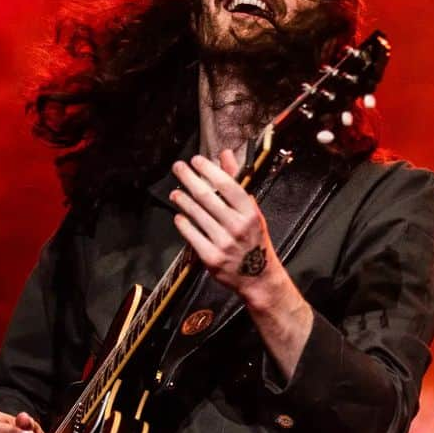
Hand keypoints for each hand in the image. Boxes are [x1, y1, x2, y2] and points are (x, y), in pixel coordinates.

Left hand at [170, 151, 286, 305]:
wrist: (258, 277)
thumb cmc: (254, 239)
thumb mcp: (252, 210)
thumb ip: (237, 182)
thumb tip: (225, 154)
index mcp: (250, 212)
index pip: (227, 185)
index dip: (209, 170)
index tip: (196, 160)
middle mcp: (238, 226)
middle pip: (207, 197)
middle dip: (189, 178)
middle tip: (177, 167)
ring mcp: (224, 243)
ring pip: (197, 215)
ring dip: (183, 200)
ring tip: (175, 192)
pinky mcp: (211, 258)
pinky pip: (192, 236)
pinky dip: (183, 224)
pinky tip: (179, 216)